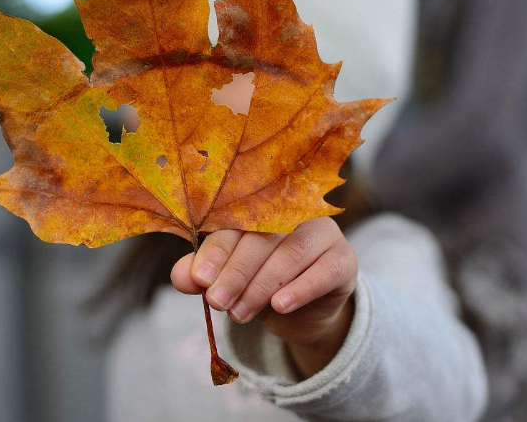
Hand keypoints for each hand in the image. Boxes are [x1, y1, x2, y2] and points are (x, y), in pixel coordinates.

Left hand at [170, 217, 356, 376]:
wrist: (304, 315)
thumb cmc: (260, 286)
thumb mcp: (228, 282)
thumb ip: (204, 276)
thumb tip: (181, 276)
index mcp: (261, 210)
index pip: (236, 223)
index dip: (216, 250)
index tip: (199, 279)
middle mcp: (294, 213)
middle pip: (263, 237)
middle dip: (236, 272)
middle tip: (217, 303)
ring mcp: (324, 233)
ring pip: (292, 253)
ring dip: (262, 286)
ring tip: (240, 314)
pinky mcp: (345, 259)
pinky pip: (325, 270)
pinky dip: (301, 289)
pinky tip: (280, 306)